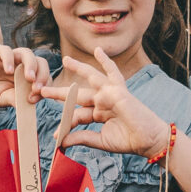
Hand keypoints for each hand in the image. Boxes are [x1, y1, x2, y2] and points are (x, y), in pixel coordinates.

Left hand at [44, 46, 171, 157]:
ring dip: (78, 68)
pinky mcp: (118, 91)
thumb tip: (61, 141)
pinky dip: (106, 61)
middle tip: (42, 90)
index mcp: (98, 113)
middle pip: (77, 94)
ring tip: (65, 60)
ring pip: (91, 78)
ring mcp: (110, 94)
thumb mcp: (100, 140)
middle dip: (60, 93)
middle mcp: (103, 101)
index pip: (77, 114)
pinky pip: (111, 72)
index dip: (65, 123)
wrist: (148, 140)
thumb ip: (82, 138)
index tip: (56, 135)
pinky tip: (98, 50)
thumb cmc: (128, 140)